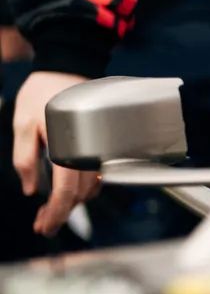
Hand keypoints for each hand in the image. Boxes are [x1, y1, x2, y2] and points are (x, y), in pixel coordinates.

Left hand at [11, 71, 100, 240]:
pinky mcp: (103, 144)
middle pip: (80, 196)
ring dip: (72, 202)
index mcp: (68, 148)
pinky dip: (82, 188)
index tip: (43, 228)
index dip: (55, 215)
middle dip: (61, 213)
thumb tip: (31, 190)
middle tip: (42, 223)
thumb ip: (25, 159)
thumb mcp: (22, 124)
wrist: (69, 66)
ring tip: (50, 208)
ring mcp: (100, 148)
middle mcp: (89, 151)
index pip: (65, 193)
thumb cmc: (43, 92)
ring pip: (90, 188)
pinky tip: (66, 189)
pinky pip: (96, 175)